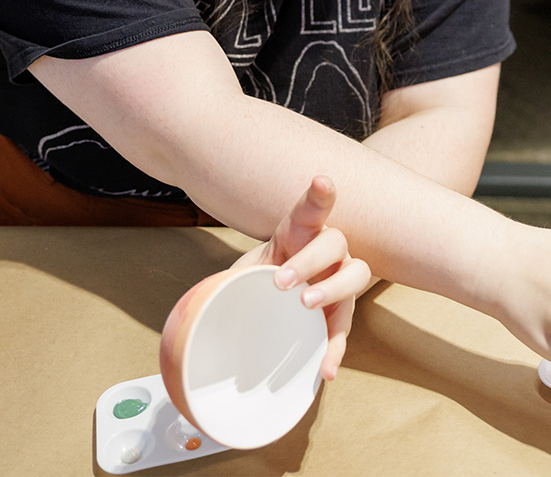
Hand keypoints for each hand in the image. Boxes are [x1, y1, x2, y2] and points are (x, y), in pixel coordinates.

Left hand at [234, 176, 371, 379]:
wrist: (273, 302)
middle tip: (282, 280)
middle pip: (335, 242)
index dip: (320, 196)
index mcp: (300, 233)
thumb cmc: (261, 280)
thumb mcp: (242, 273)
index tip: (321, 181)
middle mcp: (328, 251)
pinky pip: (345, 328)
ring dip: (333, 289)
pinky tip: (326, 370)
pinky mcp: (341, 312)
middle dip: (310, 260)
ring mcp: (340, 279)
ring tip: (307, 306)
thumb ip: (229, 282)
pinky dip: (336, 348)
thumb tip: (194, 313)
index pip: (312, 210)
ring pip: (355, 275)